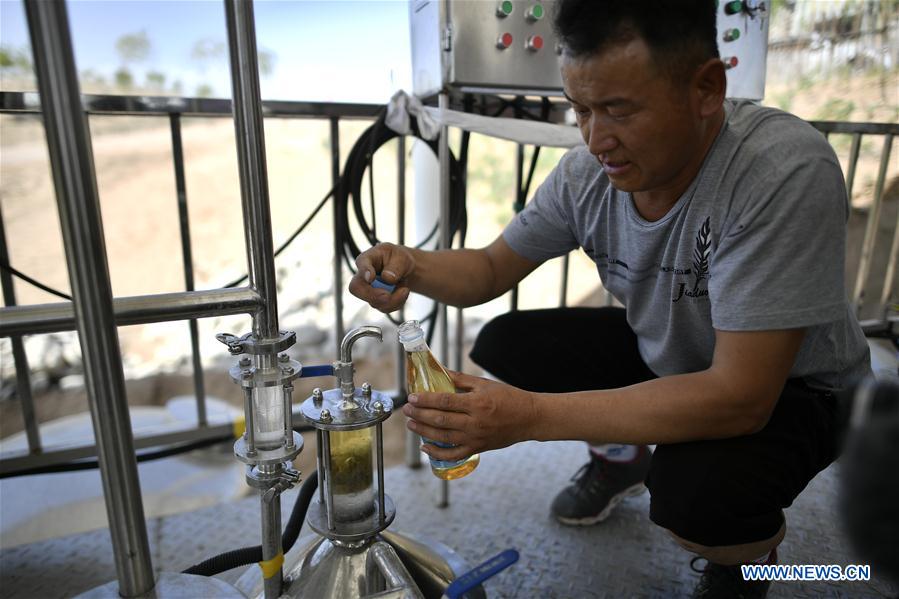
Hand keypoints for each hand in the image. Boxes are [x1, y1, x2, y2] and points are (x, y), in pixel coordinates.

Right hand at [348, 242, 413, 312]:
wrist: (405, 270)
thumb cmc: (400, 259)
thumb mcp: (403, 258)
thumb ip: (396, 267)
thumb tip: (387, 278)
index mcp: (367, 259)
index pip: (361, 264)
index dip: (364, 272)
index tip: (370, 278)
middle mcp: (363, 276)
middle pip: (357, 289)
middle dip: (373, 295)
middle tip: (387, 296)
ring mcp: (367, 290)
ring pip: (373, 302)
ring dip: (393, 299)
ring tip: (405, 289)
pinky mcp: (375, 301)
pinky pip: (384, 308)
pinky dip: (397, 303)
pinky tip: (402, 293)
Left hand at [401, 370, 538, 461]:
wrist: (528, 418)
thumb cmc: (508, 397)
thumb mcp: (484, 384)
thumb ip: (460, 379)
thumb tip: (440, 371)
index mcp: (477, 403)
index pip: (445, 401)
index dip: (426, 400)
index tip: (412, 397)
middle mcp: (475, 422)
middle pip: (440, 420)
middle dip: (420, 415)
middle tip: (406, 410)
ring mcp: (476, 438)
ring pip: (443, 437)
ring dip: (424, 431)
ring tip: (411, 425)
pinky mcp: (478, 448)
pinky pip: (454, 454)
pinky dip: (438, 453)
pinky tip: (425, 447)